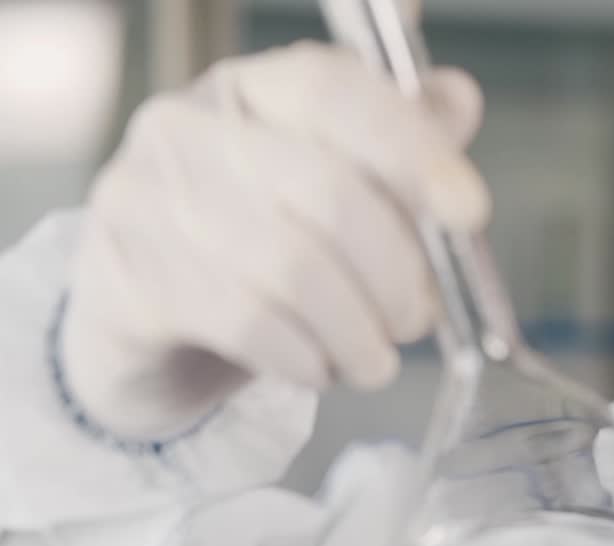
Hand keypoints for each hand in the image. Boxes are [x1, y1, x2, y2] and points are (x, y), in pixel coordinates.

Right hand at [60, 42, 488, 438]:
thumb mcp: (336, 193)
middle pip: (328, 192)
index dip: (413, 149)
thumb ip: (398, 148)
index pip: (334, 92)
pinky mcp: (126, 285)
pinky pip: (248, 324)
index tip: (469, 212)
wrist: (151, 335)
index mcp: (250, 91)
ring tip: (376, 358)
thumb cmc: (259, 251)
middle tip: (419, 318)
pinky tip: (320, 367)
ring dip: (358, 331)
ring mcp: (144, 203)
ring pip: (293, 269)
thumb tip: (459, 100)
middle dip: (398, 272)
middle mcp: (188, 131)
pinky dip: (306, 357)